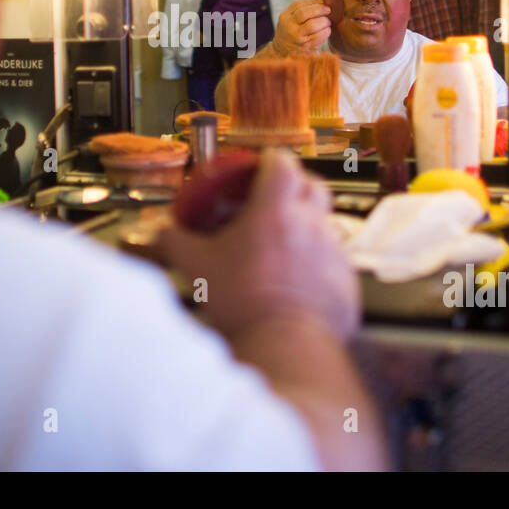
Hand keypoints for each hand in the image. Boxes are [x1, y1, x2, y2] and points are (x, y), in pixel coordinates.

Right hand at [158, 149, 358, 338]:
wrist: (286, 347)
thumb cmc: (245, 305)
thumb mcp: (197, 268)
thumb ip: (176, 243)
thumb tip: (163, 233)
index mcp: (275, 211)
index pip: (283, 163)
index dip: (271, 161)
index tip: (260, 167)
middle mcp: (311, 225)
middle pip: (313, 185)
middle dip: (295, 186)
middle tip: (274, 200)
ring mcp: (333, 253)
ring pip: (324, 225)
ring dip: (305, 228)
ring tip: (280, 249)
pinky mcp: (345, 282)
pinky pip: (333, 261)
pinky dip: (316, 264)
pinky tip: (296, 282)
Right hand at [271, 0, 333, 56]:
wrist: (282, 53)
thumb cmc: (290, 34)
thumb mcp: (288, 20)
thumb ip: (299, 11)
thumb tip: (321, 1)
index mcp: (285, 17)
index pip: (298, 5)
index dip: (313, 1)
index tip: (322, 1)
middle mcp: (289, 27)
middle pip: (304, 13)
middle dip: (319, 9)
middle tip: (328, 10)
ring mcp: (297, 38)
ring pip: (313, 25)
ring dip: (324, 21)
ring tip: (327, 22)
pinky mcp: (306, 47)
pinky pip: (319, 37)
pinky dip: (326, 32)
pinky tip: (327, 30)